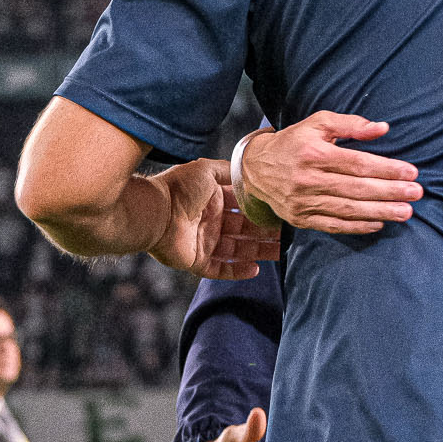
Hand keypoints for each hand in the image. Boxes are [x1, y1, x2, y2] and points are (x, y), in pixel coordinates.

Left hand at [145, 159, 281, 278]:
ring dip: (258, 251)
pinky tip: (256, 269)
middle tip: (287, 235)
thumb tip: (249, 170)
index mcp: (213, 201)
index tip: (280, 213)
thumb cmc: (178, 188)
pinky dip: (238, 271)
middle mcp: (210, 222)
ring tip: (279, 253)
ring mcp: (204, 243)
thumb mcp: (207, 170)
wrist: (154, 213)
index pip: (243, 207)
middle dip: (265, 233)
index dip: (261, 211)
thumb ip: (229, 170)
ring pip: (237, 250)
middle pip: (244, 230)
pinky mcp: (197, 261)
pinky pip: (221, 269)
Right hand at [240, 113, 421, 234]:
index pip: (358, 164)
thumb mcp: (318, 123)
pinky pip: (333, 226)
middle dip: (390, 192)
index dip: (387, 169)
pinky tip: (379, 223)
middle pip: (356, 189)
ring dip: (380, 212)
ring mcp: (303, 203)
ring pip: (348, 210)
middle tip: (416, 194)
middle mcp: (308, 180)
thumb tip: (382, 128)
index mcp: (314, 154)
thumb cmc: (294, 142)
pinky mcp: (301, 219)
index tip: (412, 172)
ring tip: (406, 212)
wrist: (256, 168)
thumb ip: (351, 124)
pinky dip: (358, 227)